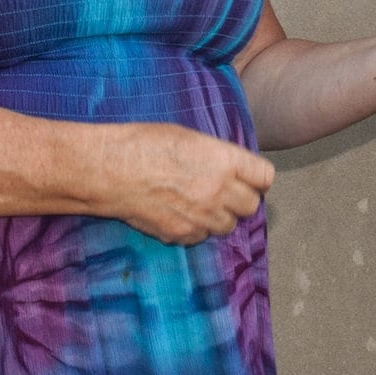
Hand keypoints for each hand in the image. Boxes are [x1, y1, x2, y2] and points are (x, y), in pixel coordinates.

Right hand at [107, 123, 276, 245]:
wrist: (110, 170)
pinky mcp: (182, 233)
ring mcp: (202, 215)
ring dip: (219, 216)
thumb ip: (216, 155)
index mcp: (225, 161)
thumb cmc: (143, 144)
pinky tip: (180, 213)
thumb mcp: (189, 137)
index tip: (250, 178)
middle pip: (252, 206)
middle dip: (241, 200)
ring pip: (228, 226)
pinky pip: (201, 236)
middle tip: (225, 192)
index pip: (264, 177)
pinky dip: (196, 229)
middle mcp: (219, 190)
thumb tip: (229, 167)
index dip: (257, 178)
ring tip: (200, 203)